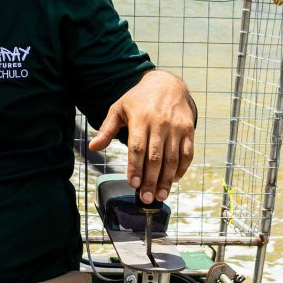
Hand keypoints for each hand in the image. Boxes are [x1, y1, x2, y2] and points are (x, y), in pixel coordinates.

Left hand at [87, 70, 195, 204]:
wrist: (167, 84)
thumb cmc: (139, 99)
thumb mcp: (119, 108)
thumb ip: (106, 129)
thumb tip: (93, 147)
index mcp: (140, 119)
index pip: (137, 147)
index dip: (135, 167)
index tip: (133, 184)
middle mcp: (160, 123)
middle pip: (155, 157)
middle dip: (150, 180)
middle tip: (145, 198)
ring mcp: (176, 127)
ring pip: (172, 158)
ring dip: (166, 180)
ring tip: (160, 196)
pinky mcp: (189, 130)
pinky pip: (187, 153)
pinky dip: (182, 169)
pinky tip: (174, 180)